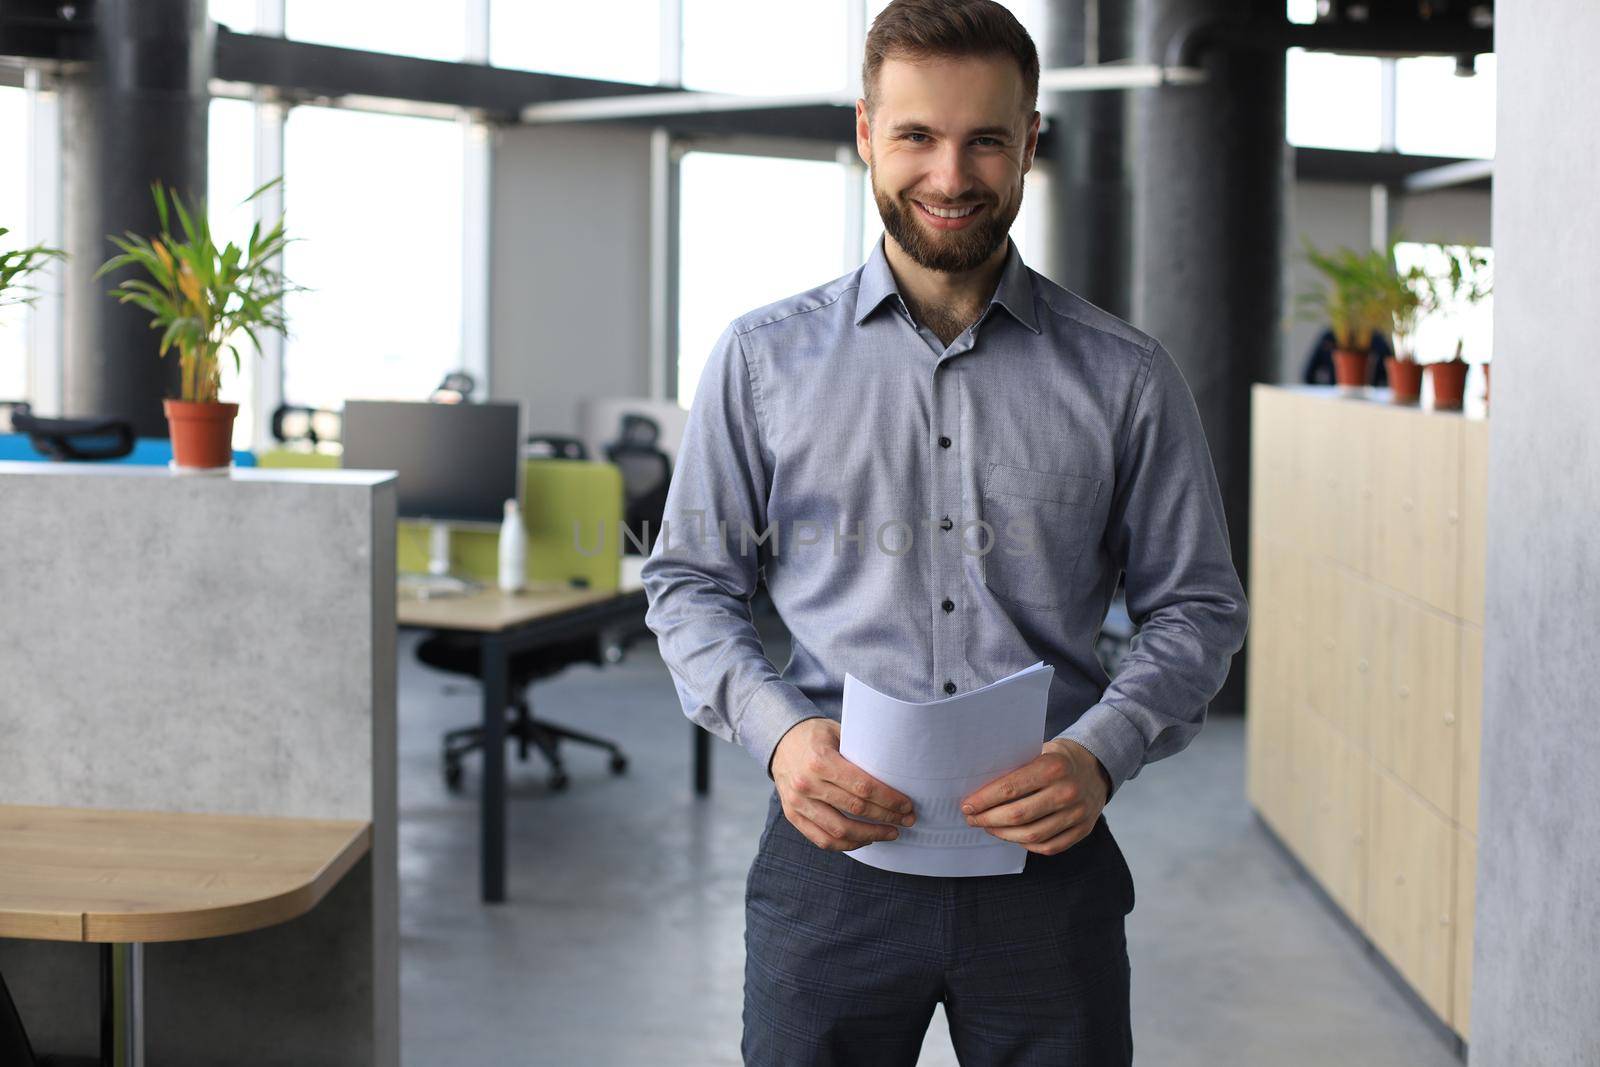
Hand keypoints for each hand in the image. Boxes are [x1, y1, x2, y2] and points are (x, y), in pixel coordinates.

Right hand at [770, 717, 915, 851]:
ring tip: (889, 833)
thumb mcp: (838, 732)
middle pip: (855, 809)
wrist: (779, 740)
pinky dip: (846, 844)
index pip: (862, 787)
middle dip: (886, 817)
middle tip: (906, 820)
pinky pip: (821, 839)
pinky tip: (864, 839)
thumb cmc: (815, 735)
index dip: (888, 800)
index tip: (906, 805)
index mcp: (820, 760)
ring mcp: (797, 802)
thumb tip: (895, 770)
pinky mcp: (792, 815)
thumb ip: (860, 751)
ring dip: (870, 835)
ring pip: (839, 831)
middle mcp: (806, 784)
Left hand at [960, 739, 1110, 855]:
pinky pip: (1048, 846)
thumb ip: (1015, 766)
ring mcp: (1077, 814)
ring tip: (988, 827)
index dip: (984, 800)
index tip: (967, 805)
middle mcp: (1067, 791)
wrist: (1097, 767)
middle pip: (1018, 815)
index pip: (1011, 788)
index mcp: (1053, 767)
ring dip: (1003, 834)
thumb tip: (978, 786)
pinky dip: (1026, 844)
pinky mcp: (1083, 830)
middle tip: (972, 818)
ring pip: (1032, 834)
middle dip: (988, 819)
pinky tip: (1012, 836)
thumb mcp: (1039, 750)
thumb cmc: (1059, 759)